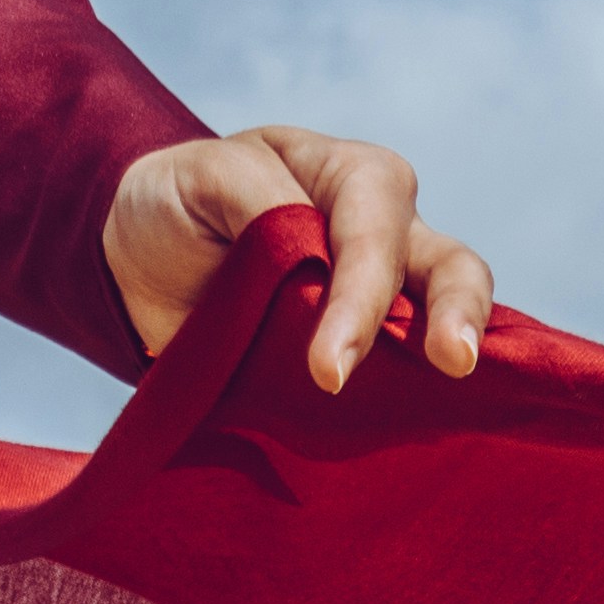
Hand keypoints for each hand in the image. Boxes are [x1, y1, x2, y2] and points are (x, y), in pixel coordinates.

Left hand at [104, 124, 491, 389]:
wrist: (143, 262)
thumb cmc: (180, 204)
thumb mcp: (204, 175)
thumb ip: (259, 201)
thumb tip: (313, 267)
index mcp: (351, 179)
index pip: (375, 234)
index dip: (358, 302)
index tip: (327, 372)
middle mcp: (387, 233)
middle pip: (452, 266)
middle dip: (458, 311)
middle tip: (453, 361)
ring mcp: (390, 296)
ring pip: (456, 313)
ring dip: (460, 349)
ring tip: (457, 385)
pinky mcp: (376, 353)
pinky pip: (416, 374)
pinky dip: (425, 398)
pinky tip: (422, 427)